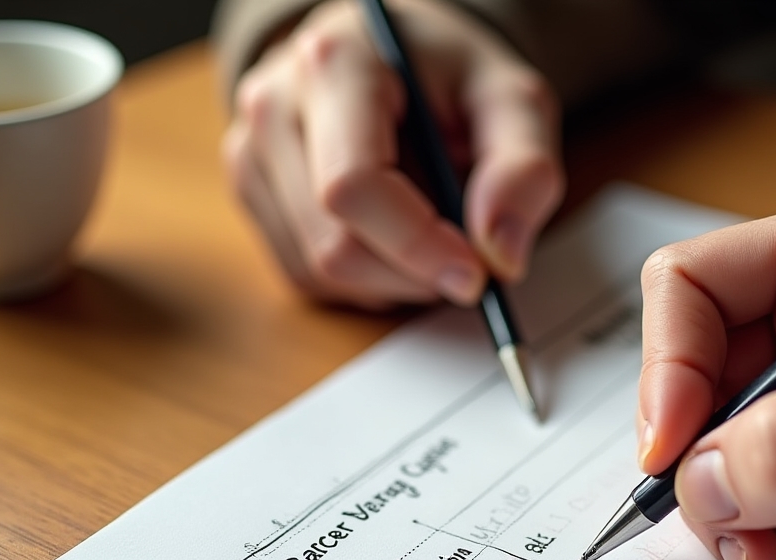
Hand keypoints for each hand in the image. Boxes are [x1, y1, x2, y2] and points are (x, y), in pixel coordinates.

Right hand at [222, 0, 563, 309]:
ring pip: (320, 272)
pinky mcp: (253, 197)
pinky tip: (390, 240)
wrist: (390, 60)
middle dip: (412, 275)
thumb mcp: (511, 102)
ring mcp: (252, 155)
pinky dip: (364, 282)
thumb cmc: (448, 79)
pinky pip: (307, 279)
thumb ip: (523, 168)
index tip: (475, 274)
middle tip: (465, 261)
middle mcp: (274, 106)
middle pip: (334, 246)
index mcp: (336, 64)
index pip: (354, 188)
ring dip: (392, 282)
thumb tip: (502, 254)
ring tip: (429, 235)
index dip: (417, 247)